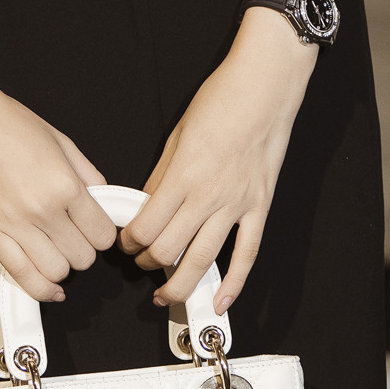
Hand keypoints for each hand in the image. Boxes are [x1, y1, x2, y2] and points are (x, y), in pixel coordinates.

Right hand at [0, 79, 117, 303]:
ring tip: (56, 250)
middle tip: (74, 235)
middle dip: (84, 248)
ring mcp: (14, 224)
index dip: (102, 233)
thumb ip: (87, 174)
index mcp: (64, 184)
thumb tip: (103, 199)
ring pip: (56, 271)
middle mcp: (42, 208)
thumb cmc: (6, 122)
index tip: (95, 229)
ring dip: (62, 266)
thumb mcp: (61, 140)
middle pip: (83, 257)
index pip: (102, 233)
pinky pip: (21, 275)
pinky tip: (49, 287)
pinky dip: (40, 288)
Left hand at [122, 10, 315, 308]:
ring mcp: (237, 204)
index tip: (126, 242)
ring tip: (165, 294)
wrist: (264, 86)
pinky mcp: (260, 207)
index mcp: (182, 175)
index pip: (146, 227)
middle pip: (168, 251)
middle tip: (140, 261)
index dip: (129, 243)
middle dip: (146, 263)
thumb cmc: (221, 101)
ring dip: (179, 286)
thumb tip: (146, 206)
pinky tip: (219, 302)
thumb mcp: (176, 136)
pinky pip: (246, 255)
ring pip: (202, 262)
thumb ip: (161, 177)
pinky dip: (232, 284)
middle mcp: (208, 195)